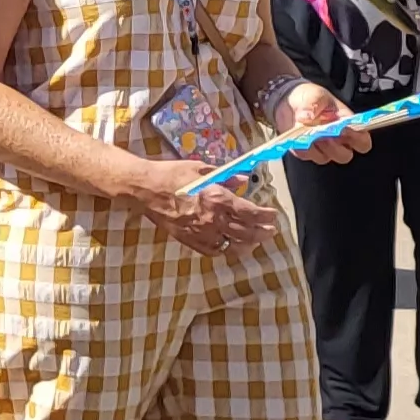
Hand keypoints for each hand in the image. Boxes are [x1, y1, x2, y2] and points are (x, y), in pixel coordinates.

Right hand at [129, 162, 279, 254]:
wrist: (145, 189)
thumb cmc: (172, 174)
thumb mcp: (201, 169)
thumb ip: (226, 176)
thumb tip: (244, 179)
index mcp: (217, 199)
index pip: (250, 213)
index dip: (265, 216)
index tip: (273, 214)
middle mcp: (213, 219)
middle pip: (246, 232)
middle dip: (262, 232)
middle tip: (270, 230)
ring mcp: (201, 232)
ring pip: (233, 245)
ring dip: (247, 244)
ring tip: (255, 241)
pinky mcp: (190, 239)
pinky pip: (213, 249)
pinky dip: (225, 249)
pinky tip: (230, 245)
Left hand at [275, 78, 366, 165]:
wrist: (290, 99)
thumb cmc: (311, 96)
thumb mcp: (315, 94)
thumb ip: (314, 104)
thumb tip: (307, 117)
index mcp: (347, 125)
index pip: (362, 140)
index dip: (357, 139)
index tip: (344, 130)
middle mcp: (337, 139)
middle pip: (345, 155)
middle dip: (334, 147)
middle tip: (324, 134)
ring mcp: (322, 147)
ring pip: (325, 158)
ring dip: (316, 147)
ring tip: (308, 132)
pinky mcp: (305, 150)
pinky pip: (305, 155)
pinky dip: (300, 147)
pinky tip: (297, 135)